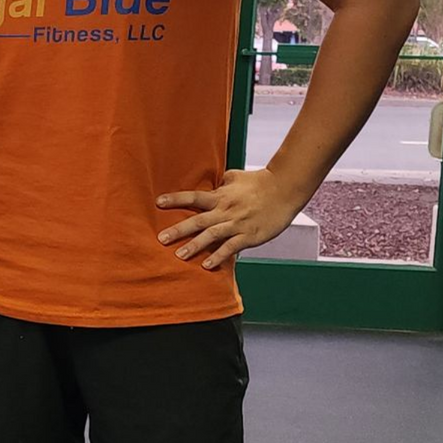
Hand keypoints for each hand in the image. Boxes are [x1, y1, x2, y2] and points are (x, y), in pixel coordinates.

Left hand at [156, 169, 307, 270]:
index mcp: (221, 196)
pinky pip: (231, 247)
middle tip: (160, 239)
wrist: (285, 189)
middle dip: (179, 230)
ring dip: (195, 246)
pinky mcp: (249, 236)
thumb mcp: (235, 177)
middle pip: (198, 220)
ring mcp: (237, 224)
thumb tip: (210, 182)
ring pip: (212, 235)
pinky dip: (219, 256)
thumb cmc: (260, 182)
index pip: (194, 197)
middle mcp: (226, 210)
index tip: (158, 203)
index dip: (176, 199)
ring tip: (179, 256)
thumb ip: (220, 183)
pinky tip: (207, 265)